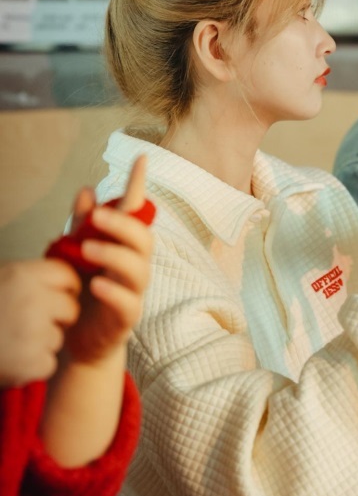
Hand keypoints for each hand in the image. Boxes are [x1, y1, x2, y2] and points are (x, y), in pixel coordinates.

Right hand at [0, 259, 80, 387]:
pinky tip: (9, 359)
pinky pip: (47, 364)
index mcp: (23, 275)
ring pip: (58, 339)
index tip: (57, 295)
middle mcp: (33, 301)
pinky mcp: (30, 364)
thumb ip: (28, 277)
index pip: (68, 276)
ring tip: (10, 341)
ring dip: (40, 343)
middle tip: (31, 323)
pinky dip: (31, 367)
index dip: (64, 287)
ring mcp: (34, 334)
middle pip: (71, 309)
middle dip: (57, 318)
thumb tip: (61, 278)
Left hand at [63, 156, 152, 366]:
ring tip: (87, 250)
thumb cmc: (82, 288)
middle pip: (142, 238)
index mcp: (124, 244)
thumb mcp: (76, 251)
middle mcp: (134, 264)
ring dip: (115, 254)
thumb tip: (86, 190)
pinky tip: (96, 284)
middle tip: (96, 217)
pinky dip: (114, 291)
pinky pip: (128, 302)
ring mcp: (134, 290)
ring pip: (139, 268)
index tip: (141, 158)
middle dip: (122, 224)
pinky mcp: (127, 317)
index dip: (138, 184)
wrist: (80, 337)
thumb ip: (83, 223)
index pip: (135, 211)